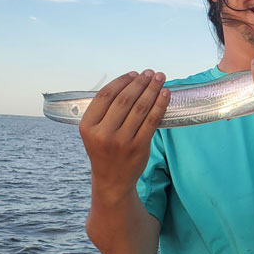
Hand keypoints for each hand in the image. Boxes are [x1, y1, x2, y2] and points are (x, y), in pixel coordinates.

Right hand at [79, 70, 168, 199]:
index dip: (121, 82)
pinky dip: (160, 105)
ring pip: (140, 108)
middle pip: (124, 100)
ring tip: (159, 78)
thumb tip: (129, 84)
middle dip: (140, 83)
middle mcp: (103, 133)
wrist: (112, 181)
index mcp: (88, 126)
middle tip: (150, 73)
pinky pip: (152, 121)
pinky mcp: (139, 147)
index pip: (105, 96)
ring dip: (152, 90)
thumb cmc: (105, 151)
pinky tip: (165, 94)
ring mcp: (122, 141)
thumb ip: (105, 112)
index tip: (133, 74)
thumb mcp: (94, 132)